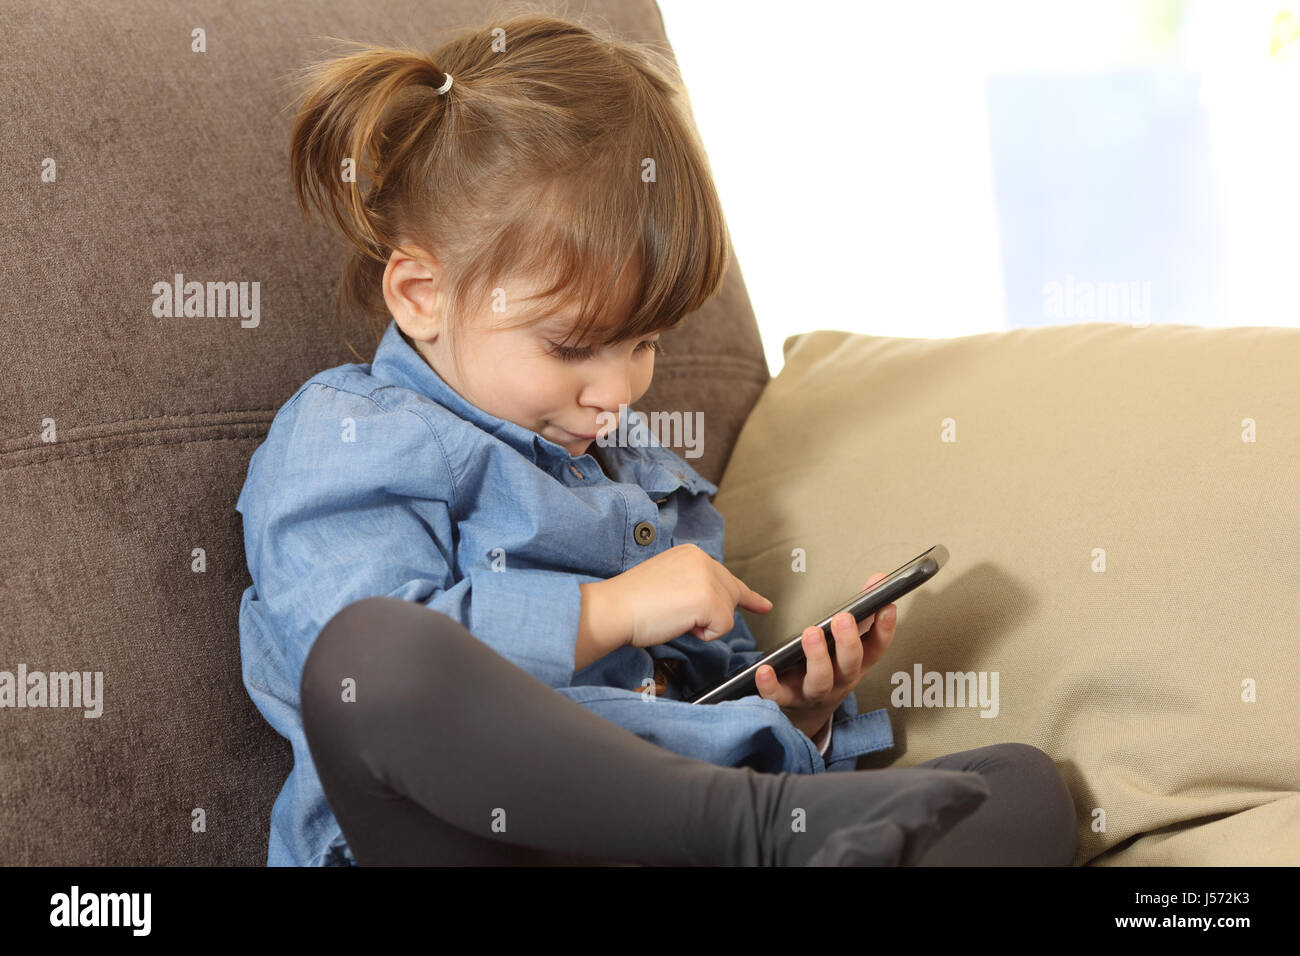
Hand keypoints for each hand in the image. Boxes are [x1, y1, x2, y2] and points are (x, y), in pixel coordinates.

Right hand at [596, 543, 772, 650]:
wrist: (614, 608)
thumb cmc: (633, 602)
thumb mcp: (669, 582)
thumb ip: (694, 586)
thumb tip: (716, 606)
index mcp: (692, 553)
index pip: (727, 577)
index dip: (746, 596)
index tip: (764, 605)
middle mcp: (703, 560)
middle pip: (730, 598)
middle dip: (714, 615)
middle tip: (681, 617)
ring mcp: (708, 578)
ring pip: (727, 615)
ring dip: (702, 625)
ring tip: (672, 616)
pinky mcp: (709, 599)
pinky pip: (720, 628)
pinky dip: (702, 635)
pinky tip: (678, 622)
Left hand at [756, 573, 897, 740]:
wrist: (808, 710)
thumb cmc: (831, 668)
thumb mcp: (849, 643)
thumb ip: (862, 612)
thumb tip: (878, 580)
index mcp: (856, 664)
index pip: (876, 648)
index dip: (885, 629)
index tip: (886, 606)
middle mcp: (839, 680)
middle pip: (849, 666)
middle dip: (848, 643)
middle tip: (844, 619)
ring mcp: (814, 692)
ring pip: (820, 681)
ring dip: (817, 658)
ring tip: (811, 633)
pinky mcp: (787, 699)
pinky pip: (779, 696)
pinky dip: (771, 685)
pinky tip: (764, 669)